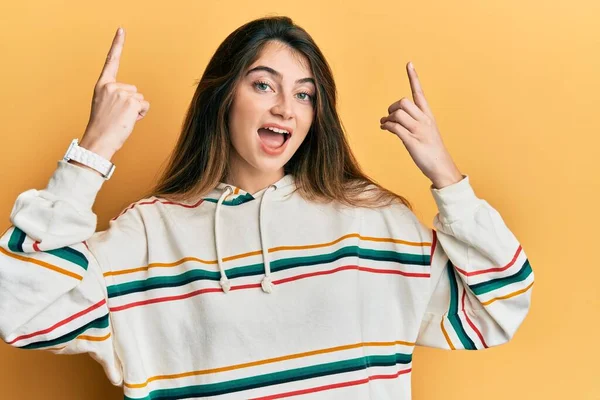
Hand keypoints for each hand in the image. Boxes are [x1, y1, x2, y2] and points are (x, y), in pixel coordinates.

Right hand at [81, 27, 149, 159]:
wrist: (99, 140)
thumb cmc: (103, 128)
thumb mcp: (105, 106)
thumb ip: (116, 96)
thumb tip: (135, 100)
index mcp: (102, 85)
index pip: (110, 62)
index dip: (117, 45)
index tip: (121, 30)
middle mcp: (110, 86)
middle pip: (134, 89)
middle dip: (131, 103)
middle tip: (118, 116)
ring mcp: (121, 92)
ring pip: (140, 98)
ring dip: (135, 110)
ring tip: (122, 120)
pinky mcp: (131, 101)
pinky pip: (145, 105)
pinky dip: (141, 114)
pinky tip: (129, 120)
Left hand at [380, 62, 462, 188]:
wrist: (441, 167)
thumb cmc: (431, 150)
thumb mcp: (424, 133)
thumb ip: (411, 123)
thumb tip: (393, 121)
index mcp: (428, 115)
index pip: (419, 93)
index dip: (413, 78)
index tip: (409, 63)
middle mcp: (424, 120)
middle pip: (403, 102)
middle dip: (392, 107)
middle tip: (389, 116)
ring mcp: (418, 131)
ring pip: (398, 114)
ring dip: (387, 118)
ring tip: (384, 125)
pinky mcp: (412, 141)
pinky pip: (395, 128)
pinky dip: (387, 126)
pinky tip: (385, 128)